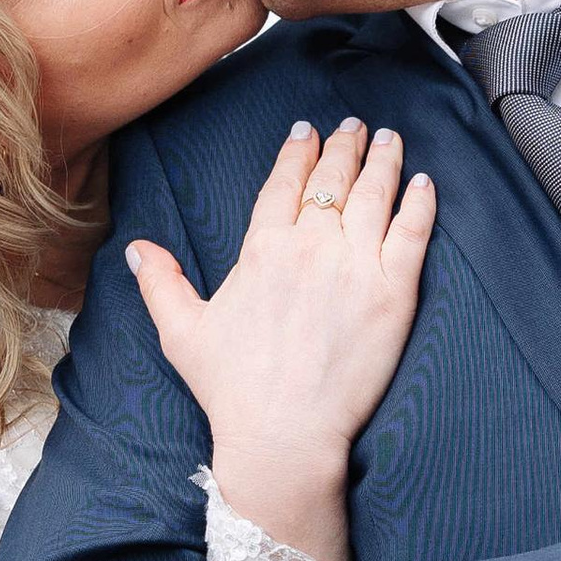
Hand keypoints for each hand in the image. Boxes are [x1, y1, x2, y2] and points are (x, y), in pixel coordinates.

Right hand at [126, 119, 435, 560]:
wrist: (284, 434)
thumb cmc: (232, 390)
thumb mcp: (182, 333)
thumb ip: (161, 283)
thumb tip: (137, 249)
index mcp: (263, 250)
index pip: (285, 183)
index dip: (297, 151)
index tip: (307, 131)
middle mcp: (311, 247)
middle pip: (333, 179)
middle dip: (345, 145)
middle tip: (355, 126)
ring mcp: (357, 266)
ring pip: (375, 194)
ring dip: (383, 160)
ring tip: (389, 139)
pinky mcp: (395, 292)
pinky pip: (413, 232)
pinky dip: (420, 202)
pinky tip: (424, 182)